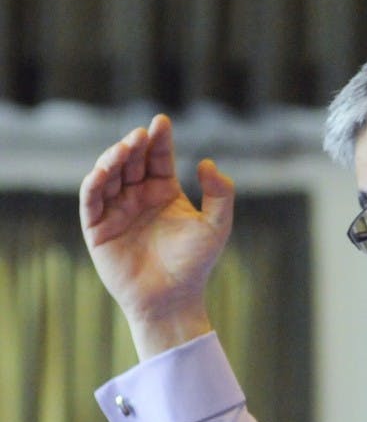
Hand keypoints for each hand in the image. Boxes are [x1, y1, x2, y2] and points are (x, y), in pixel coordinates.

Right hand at [79, 113, 234, 358]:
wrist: (173, 298)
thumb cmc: (195, 264)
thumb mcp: (216, 227)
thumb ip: (220, 195)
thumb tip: (208, 163)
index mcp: (164, 192)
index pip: (158, 157)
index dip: (159, 139)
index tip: (161, 122)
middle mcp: (138, 196)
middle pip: (132, 161)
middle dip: (135, 145)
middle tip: (141, 135)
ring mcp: (116, 210)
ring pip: (109, 174)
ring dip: (114, 158)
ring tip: (126, 148)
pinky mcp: (97, 227)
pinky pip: (91, 199)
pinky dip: (95, 182)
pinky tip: (104, 170)